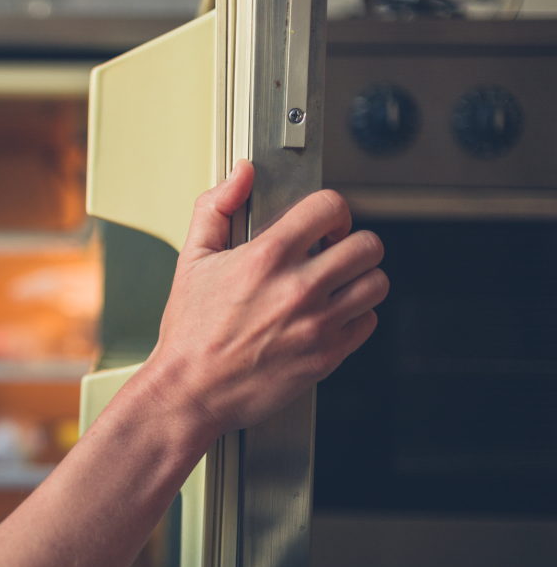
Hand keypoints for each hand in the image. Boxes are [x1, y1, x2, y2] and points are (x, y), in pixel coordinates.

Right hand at [137, 160, 387, 436]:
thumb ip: (216, 207)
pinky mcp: (326, 356)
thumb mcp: (192, 260)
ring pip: (375, 284)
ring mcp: (317, 324)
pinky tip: (330, 316)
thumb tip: (241, 174)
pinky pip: (368, 323)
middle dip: (353, 243)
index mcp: (267, 257)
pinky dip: (355, 317)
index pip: (329, 207)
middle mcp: (298, 288)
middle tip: (336, 252)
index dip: (331, 210)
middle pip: (367, 245)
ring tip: (337, 284)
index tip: (324, 223)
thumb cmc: (190, 332)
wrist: (191, 391)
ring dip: (360, 279)